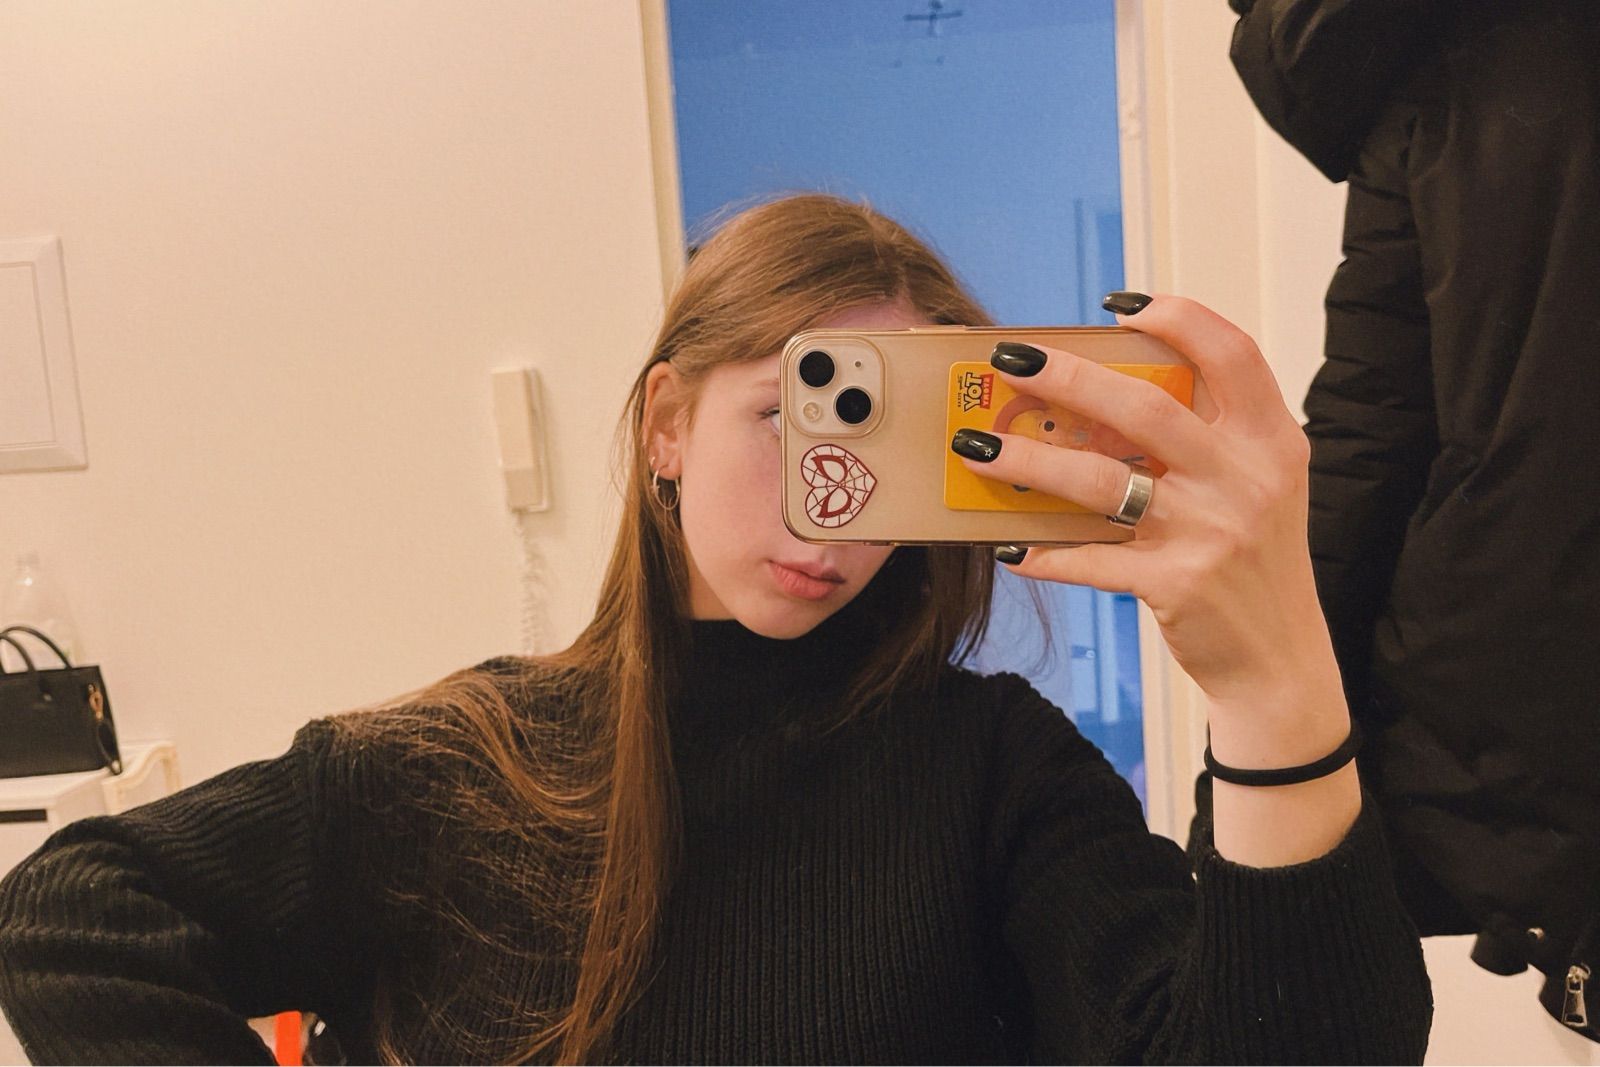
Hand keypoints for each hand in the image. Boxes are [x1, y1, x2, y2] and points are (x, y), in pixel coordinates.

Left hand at [952, 294, 1340, 713]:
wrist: (1280, 661)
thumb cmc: (1254, 562)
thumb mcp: (1259, 486)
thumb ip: (1208, 436)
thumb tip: (1105, 395)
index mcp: (1272, 439)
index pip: (1231, 352)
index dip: (1175, 317)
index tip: (1117, 307)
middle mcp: (1247, 478)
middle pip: (1145, 407)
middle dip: (1067, 377)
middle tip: (1009, 359)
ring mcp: (1211, 531)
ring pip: (1102, 481)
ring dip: (1030, 461)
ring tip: (976, 448)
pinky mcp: (1177, 584)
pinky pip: (1092, 560)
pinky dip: (1044, 554)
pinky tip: (1005, 548)